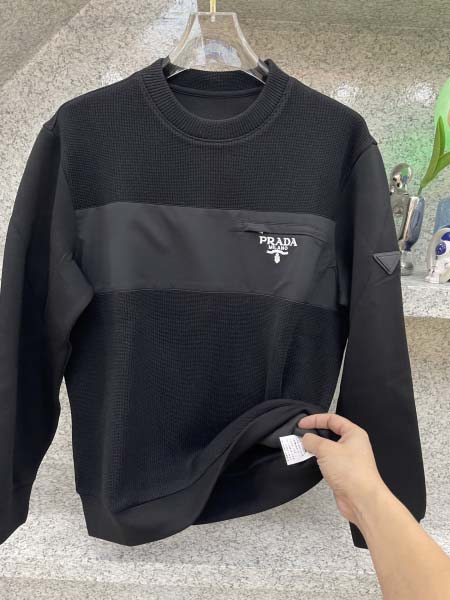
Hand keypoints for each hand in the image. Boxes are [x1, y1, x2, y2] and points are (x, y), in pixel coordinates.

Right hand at [298, 413, 388, 527]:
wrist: (362, 500)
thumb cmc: (350, 472)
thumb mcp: (326, 450)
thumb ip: (312, 441)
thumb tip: (305, 438)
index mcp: (354, 433)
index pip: (332, 419)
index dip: (315, 419)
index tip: (301, 424)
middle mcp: (353, 444)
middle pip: (330, 432)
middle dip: (315, 433)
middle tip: (300, 436)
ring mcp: (349, 459)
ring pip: (329, 447)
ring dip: (316, 447)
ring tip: (302, 448)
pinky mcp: (344, 472)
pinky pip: (329, 461)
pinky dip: (319, 459)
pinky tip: (311, 461)